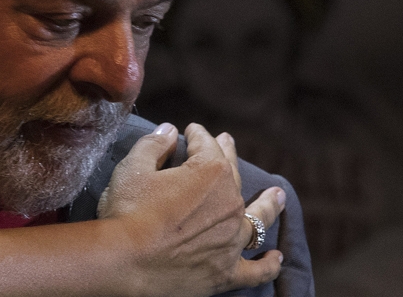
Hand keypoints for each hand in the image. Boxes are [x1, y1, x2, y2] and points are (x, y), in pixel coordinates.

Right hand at [97, 123, 285, 296]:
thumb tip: (169, 131)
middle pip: (233, 174)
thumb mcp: (133, 168)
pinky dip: (268, 264)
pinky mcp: (226, 271)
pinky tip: (275, 257)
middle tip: (227, 141)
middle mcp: (230, 203)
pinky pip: (255, 270)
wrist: (124, 261)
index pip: (206, 144)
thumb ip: (154, 144)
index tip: (190, 130)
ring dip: (268, 205)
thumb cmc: (127, 211)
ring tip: (278, 196)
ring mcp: (231, 240)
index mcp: (210, 172)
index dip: (196, 134)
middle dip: (228, 154)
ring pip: (257, 220)